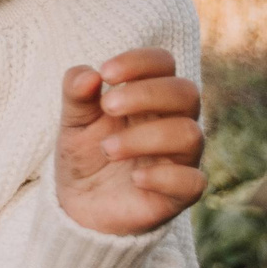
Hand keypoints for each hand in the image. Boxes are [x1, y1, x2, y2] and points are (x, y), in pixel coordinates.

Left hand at [54, 48, 205, 236]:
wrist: (80, 206)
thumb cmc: (85, 154)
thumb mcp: (73, 121)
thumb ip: (76, 93)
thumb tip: (89, 75)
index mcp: (150, 97)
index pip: (164, 63)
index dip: (140, 61)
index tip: (106, 72)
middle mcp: (172, 122)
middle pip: (186, 92)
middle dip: (146, 94)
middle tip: (107, 107)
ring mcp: (179, 158)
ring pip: (189, 134)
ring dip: (145, 137)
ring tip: (107, 148)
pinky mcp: (179, 194)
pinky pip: (193, 181)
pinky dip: (164, 176)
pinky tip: (135, 178)